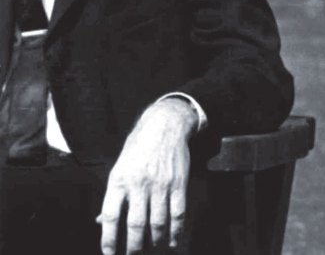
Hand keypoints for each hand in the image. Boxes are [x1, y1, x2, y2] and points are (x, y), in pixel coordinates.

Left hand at [99, 98, 197, 253]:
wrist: (164, 126)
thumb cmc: (137, 149)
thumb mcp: (118, 168)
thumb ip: (112, 196)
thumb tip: (100, 221)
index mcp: (119, 180)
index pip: (110, 215)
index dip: (108, 238)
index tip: (109, 254)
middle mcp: (139, 183)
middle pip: (135, 223)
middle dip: (134, 246)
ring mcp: (160, 184)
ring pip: (158, 222)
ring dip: (155, 241)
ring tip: (153, 249)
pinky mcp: (178, 183)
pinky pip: (178, 212)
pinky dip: (176, 230)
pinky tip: (172, 241)